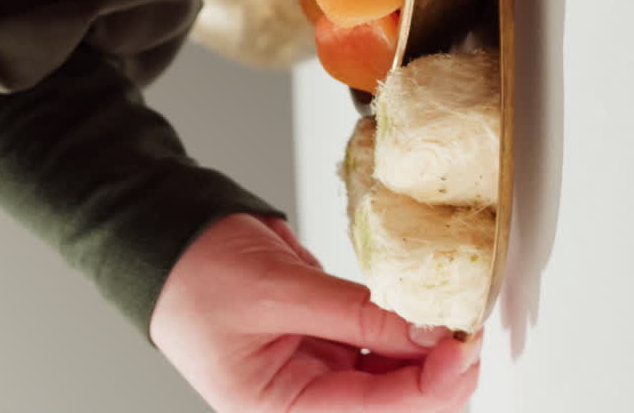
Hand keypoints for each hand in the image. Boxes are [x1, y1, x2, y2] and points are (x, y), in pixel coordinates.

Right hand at [150, 214, 480, 412]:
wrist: (166, 237)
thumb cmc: (193, 273)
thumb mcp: (277, 289)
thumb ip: (355, 311)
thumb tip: (429, 328)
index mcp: (277, 409)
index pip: (373, 411)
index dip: (430, 385)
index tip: (463, 344)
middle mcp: (301, 400)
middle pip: (393, 402)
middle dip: (436, 371)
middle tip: (467, 325)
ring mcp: (317, 371)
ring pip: (395, 375)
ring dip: (427, 348)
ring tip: (449, 311)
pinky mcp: (327, 340)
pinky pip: (380, 343)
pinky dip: (405, 325)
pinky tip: (423, 306)